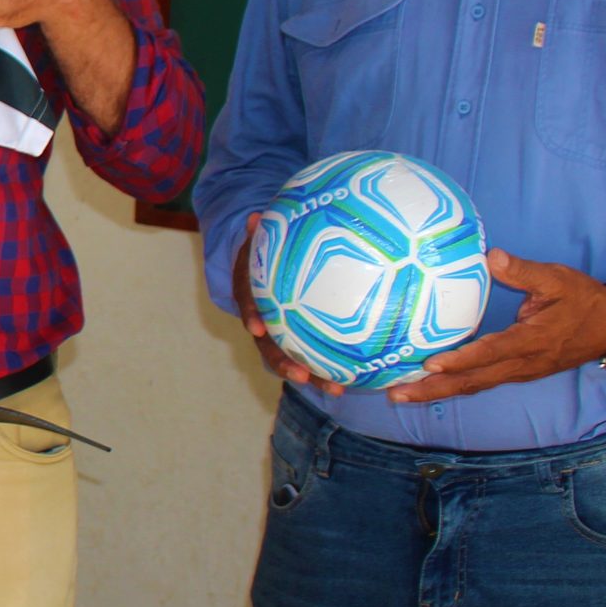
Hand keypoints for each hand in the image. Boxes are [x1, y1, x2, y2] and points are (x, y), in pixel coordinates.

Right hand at [233, 212, 347, 394]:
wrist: (266, 270)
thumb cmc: (268, 252)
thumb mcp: (263, 240)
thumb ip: (262, 232)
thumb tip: (254, 217)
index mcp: (251, 295)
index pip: (247, 305)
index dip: (251, 317)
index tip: (257, 328)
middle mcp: (263, 322)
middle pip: (270, 347)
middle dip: (285, 365)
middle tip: (301, 377)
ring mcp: (281, 336)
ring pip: (293, 360)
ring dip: (313, 377)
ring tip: (338, 390)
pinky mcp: (300, 341)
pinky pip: (314, 357)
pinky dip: (331, 370)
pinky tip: (358, 380)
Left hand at [389, 250, 605, 402]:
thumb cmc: (583, 299)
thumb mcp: (557, 279)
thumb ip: (524, 270)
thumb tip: (492, 256)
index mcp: (532, 340)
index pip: (490, 353)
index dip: (461, 360)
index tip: (431, 364)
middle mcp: (522, 363)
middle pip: (474, 381)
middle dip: (435, 389)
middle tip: (397, 393)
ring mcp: (520, 372)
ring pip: (475, 386)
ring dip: (439, 392)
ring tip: (402, 394)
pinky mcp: (518, 372)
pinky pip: (482, 382)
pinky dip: (455, 385)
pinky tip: (431, 383)